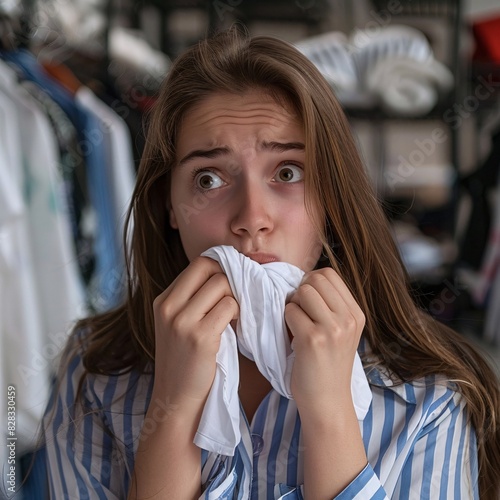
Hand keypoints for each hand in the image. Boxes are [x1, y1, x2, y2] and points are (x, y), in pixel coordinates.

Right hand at [152, 256, 238, 411]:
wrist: (175, 399)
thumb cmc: (184, 361)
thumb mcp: (177, 324)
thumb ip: (193, 299)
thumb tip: (225, 274)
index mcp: (163, 301)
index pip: (198, 264)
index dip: (219, 269)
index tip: (228, 284)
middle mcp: (169, 307)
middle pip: (210, 269)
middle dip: (228, 281)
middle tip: (232, 300)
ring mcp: (182, 322)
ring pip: (222, 285)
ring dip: (234, 299)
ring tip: (231, 317)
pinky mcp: (200, 337)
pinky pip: (229, 307)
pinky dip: (236, 314)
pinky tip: (232, 328)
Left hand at [285, 268, 364, 418]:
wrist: (328, 403)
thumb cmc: (328, 367)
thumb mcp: (342, 333)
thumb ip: (331, 307)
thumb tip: (306, 281)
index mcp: (356, 314)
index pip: (329, 274)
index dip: (311, 282)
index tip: (308, 302)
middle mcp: (348, 319)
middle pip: (315, 279)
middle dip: (301, 292)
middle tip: (301, 313)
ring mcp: (332, 329)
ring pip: (302, 292)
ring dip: (293, 306)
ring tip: (298, 325)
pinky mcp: (313, 339)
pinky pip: (290, 311)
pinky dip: (286, 321)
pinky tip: (293, 338)